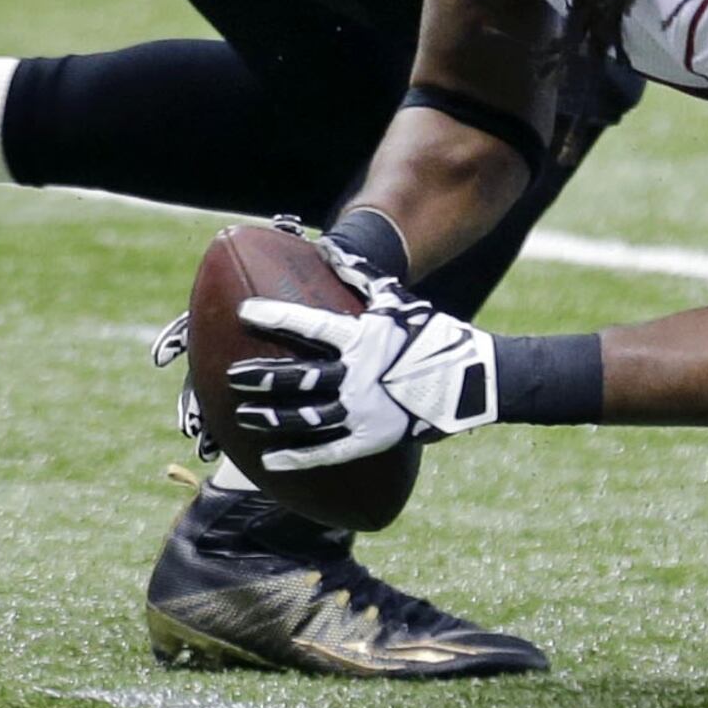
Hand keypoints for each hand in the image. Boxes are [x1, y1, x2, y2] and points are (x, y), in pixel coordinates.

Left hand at [225, 272, 501, 468]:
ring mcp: (362, 411)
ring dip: (270, 416)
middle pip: (297, 377)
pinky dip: (297, 457)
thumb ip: (357, 274)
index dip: (273, 317)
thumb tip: (327, 246)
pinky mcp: (371, 440)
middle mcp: (355, 376)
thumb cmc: (431, 333)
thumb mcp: (395, 298)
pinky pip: (327, 452)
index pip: (306, 325)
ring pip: (305, 416)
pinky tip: (269, 460)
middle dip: (260, 376)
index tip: (243, 311)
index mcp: (359, 339)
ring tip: (242, 414)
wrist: (474, 379)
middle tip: (232, 374)